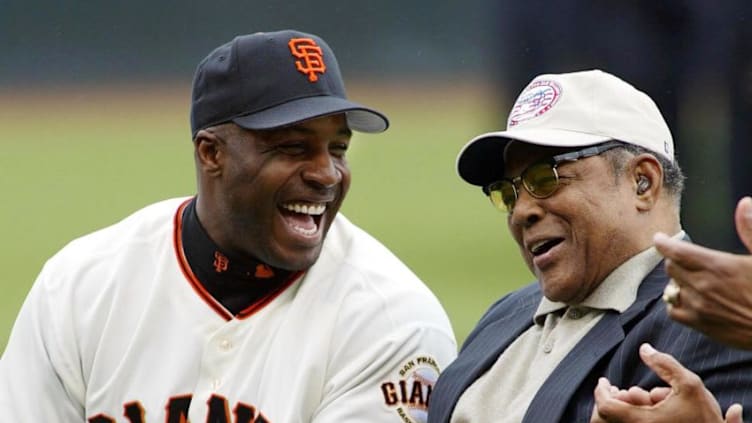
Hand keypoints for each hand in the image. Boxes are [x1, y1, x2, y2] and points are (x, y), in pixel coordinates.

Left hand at [590, 343, 741, 422]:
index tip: (604, 381)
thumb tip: (644, 349)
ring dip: (624, 408)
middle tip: (621, 390)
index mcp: (642, 421)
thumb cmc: (705, 418)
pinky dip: (633, 416)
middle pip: (606, 418)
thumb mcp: (689, 384)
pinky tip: (651, 407)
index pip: (605, 407)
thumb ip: (665, 364)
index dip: (601, 391)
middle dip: (612, 399)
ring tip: (644, 398)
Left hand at [653, 196, 751, 349]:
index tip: (659, 239)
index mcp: (717, 265)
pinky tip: (687, 299)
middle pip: (671, 267)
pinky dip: (676, 303)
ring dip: (676, 282)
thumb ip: (751, 230)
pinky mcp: (700, 324)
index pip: (676, 250)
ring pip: (670, 288)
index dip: (664, 243)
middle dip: (675, 261)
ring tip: (688, 280)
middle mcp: (702, 285)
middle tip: (685, 260)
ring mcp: (699, 306)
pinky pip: (673, 311)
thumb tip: (744, 204)